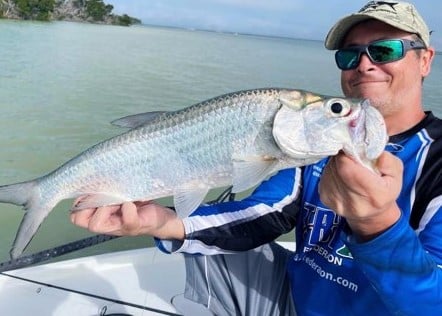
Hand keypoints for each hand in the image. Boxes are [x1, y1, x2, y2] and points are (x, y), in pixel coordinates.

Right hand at [70, 199, 184, 239]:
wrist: (159, 217)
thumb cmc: (138, 204)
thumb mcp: (120, 194)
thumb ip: (108, 188)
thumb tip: (99, 174)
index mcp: (101, 216)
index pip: (75, 214)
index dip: (79, 201)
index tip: (94, 190)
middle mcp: (106, 224)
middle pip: (80, 220)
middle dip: (89, 203)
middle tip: (106, 195)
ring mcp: (119, 227)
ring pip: (96, 224)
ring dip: (105, 206)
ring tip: (119, 198)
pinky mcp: (136, 225)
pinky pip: (127, 220)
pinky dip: (128, 210)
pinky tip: (132, 202)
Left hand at [318, 151, 402, 241]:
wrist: (371, 215)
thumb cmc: (385, 191)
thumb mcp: (396, 175)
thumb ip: (388, 162)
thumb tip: (370, 150)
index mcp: (374, 195)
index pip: (348, 168)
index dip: (348, 154)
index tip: (354, 149)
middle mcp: (352, 202)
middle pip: (337, 167)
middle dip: (343, 157)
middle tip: (352, 156)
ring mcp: (336, 202)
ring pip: (329, 170)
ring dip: (337, 163)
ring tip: (349, 167)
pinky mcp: (325, 198)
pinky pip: (324, 176)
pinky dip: (332, 171)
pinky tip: (342, 175)